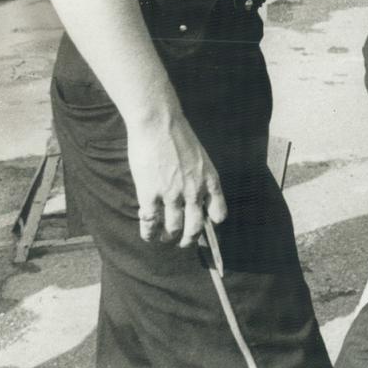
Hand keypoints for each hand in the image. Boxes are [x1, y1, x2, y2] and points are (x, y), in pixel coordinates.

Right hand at [126, 115, 227, 247]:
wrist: (159, 124)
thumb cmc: (178, 136)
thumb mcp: (200, 158)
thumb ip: (199, 177)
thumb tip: (194, 196)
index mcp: (210, 181)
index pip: (219, 213)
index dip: (212, 224)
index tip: (206, 228)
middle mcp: (194, 191)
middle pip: (195, 227)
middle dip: (189, 239)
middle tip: (183, 243)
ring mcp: (172, 194)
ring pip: (173, 228)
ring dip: (168, 237)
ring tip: (164, 238)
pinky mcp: (150, 194)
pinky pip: (151, 221)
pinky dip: (149, 232)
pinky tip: (148, 234)